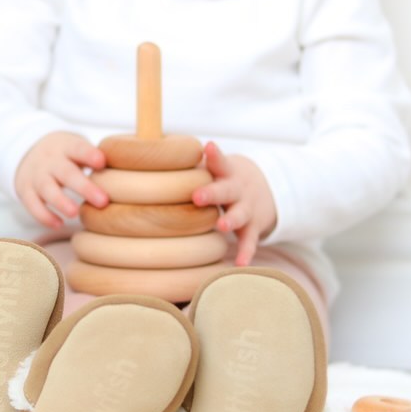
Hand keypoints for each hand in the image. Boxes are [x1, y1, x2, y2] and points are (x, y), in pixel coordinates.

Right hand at [14, 131, 108, 228]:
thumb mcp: (76, 147)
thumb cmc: (65, 154)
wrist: (27, 151)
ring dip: (61, 202)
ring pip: (47, 189)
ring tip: (75, 213)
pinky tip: (59, 224)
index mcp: (66, 147)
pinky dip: (44, 216)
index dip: (89, 155)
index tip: (102, 162)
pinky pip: (33, 204)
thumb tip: (129, 172)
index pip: (78, 148)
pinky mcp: (25, 190)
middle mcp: (50, 160)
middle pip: (66, 173)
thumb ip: (96, 158)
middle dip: (84, 187)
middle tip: (103, 201)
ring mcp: (36, 175)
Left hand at [192, 142, 276, 266]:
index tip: (208, 147)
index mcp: (224, 172)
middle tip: (198, 196)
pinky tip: (240, 265)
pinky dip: (247, 252)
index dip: (214, 155)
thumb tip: (144, 160)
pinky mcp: (254, 227)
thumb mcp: (214, 168)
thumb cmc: (223, 178)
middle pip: (225, 189)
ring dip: (230, 220)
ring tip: (221, 225)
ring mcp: (246, 208)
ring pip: (239, 214)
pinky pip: (250, 241)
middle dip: (212, 192)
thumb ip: (187, 166)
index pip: (218, 161)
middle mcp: (236, 189)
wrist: (266, 188)